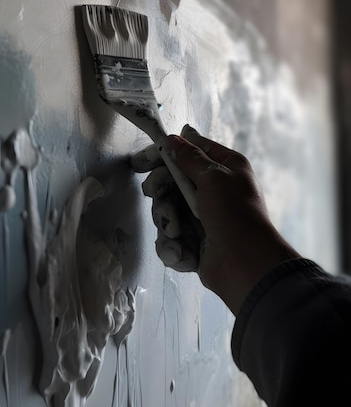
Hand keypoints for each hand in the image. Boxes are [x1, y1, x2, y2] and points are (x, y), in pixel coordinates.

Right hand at [131, 125, 299, 314]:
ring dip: (169, 221)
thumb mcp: (213, 178)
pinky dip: (174, 246)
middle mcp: (214, 189)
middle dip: (162, 191)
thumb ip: (189, 158)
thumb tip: (173, 138)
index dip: (163, 155)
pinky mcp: (194, 241)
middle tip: (156, 194)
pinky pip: (171, 238)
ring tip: (177, 232)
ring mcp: (202, 217)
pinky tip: (182, 252)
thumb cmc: (235, 215)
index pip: (188, 151)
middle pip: (172, 182)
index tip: (140, 162)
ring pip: (168, 211)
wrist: (245, 267)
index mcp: (224, 168)